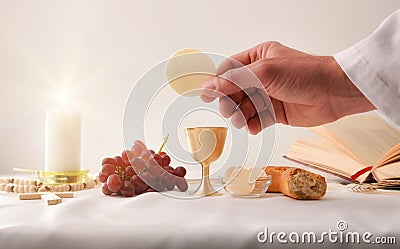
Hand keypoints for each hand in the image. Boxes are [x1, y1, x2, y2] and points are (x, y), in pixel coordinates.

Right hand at [200, 42, 375, 133]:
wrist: (334, 93)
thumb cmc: (305, 74)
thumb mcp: (266, 71)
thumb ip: (236, 79)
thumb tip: (210, 86)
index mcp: (258, 57)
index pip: (229, 70)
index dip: (218, 83)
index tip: (208, 95)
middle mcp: (261, 75)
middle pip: (234, 90)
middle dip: (230, 102)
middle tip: (229, 111)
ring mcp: (268, 94)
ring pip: (244, 106)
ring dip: (240, 115)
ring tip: (242, 121)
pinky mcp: (275, 111)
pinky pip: (256, 119)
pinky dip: (253, 124)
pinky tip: (253, 127)